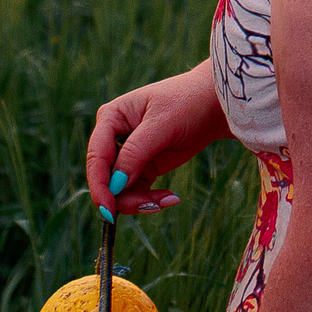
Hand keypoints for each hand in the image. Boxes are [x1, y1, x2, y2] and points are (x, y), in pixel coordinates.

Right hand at [88, 64, 231, 216]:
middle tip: (152, 205)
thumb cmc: (188, 102)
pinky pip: (138, 191)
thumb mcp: (162, 124)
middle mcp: (114, 136)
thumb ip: (136, 152)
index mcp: (111, 117)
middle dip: (125, 196)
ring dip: (140, 201)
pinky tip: (171, 198)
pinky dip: (151, 199)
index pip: (97, 156)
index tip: (109, 208)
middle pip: (106, 177)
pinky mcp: (144, 166)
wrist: (214, 104)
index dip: (100, 184)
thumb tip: (116, 184)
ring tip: (167, 200)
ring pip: (121, 189)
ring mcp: (128, 153)